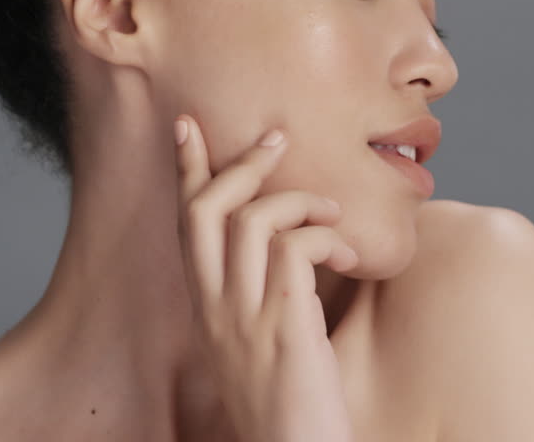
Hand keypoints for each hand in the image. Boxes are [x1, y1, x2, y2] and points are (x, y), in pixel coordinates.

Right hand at [173, 114, 358, 441]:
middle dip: (240, 163)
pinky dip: (324, 237)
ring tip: (333, 213)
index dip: (187, 171)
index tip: (190, 127)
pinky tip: (348, 254)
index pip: (186, 226)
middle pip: (206, 210)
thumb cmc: (290, 406)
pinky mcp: (284, 330)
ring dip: (299, 200)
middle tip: (277, 139)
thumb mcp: (261, 342)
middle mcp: (215, 311)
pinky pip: (294, 251)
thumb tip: (293, 249)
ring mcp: (246, 319)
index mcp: (207, 310)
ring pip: (251, 220)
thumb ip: (263, 295)